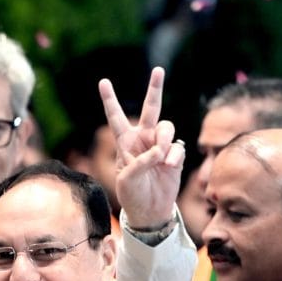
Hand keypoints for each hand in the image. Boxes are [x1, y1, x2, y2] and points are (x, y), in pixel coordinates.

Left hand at [98, 66, 185, 227]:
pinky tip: (169, 167)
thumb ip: (140, 163)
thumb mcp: (127, 180)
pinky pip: (178, 147)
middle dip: (155, 89)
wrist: (150, 211)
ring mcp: (160, 146)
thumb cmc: (132, 195)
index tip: (103, 82)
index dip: (110, 100)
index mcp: (125, 142)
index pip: (116, 117)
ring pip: (167, 128)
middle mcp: (143, 139)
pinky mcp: (175, 155)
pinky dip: (173, 155)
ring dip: (165, 140)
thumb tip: (160, 151)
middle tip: (158, 70)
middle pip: (151, 109)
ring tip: (162, 158)